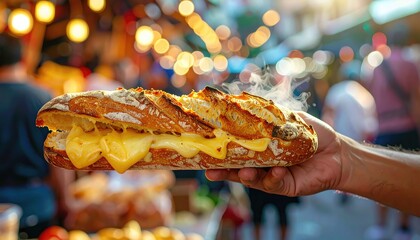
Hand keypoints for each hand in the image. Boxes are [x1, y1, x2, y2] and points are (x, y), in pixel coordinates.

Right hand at [206, 112, 343, 195]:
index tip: (206, 151)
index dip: (221, 152)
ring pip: (253, 179)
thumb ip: (270, 116)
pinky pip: (273, 184)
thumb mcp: (290, 119)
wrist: (337, 151)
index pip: (236, 150)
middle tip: (210, 171)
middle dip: (223, 172)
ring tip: (246, 171)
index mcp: (259, 148)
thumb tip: (247, 105)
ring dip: (247, 176)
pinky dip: (272, 179)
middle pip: (237, 169)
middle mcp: (262, 163)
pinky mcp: (285, 186)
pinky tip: (277, 172)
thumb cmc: (313, 134)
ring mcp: (272, 176)